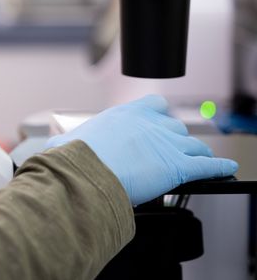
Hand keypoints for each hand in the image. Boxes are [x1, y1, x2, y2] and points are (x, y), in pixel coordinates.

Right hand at [46, 95, 238, 205]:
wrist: (87, 173)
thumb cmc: (76, 158)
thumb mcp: (65, 142)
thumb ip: (64, 141)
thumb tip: (51, 146)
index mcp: (126, 115)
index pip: (154, 105)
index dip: (159, 115)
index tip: (158, 122)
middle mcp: (150, 125)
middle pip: (176, 128)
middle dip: (177, 139)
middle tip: (174, 149)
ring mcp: (167, 144)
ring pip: (194, 145)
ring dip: (198, 153)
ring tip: (203, 159)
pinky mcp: (179, 166)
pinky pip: (208, 165)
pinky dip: (220, 167)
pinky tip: (227, 169)